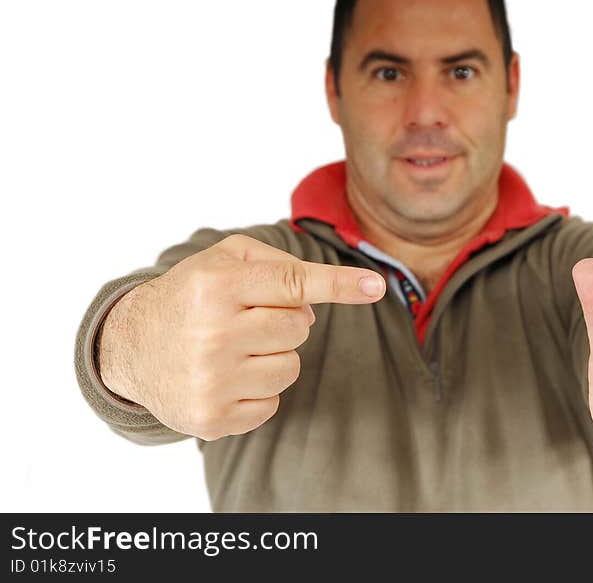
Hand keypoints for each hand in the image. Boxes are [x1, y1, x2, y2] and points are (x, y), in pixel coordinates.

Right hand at [98, 234, 385, 440]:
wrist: (130, 347)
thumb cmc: (190, 296)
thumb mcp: (223, 260)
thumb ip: (276, 265)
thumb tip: (319, 304)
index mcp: (217, 287)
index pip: (294, 283)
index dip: (340, 284)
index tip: (376, 286)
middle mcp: (213, 334)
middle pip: (299, 327)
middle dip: (283, 321)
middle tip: (248, 319)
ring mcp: (212, 381)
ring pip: (291, 367)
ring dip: (273, 356)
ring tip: (235, 349)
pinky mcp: (212, 418)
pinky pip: (272, 403)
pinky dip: (257, 389)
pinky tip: (226, 376)